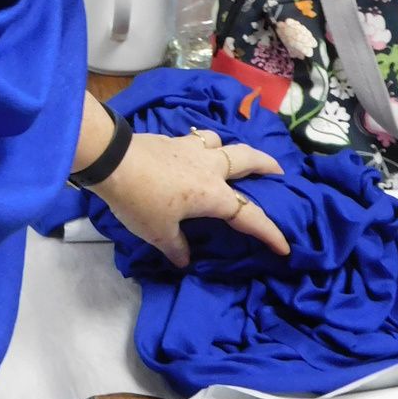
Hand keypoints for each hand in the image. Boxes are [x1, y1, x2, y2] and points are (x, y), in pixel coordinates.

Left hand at [91, 124, 290, 269]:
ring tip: (235, 156)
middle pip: (247, 159)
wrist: (112, 160)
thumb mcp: (158, 232)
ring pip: (222, 142)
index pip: (249, 215)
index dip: (269, 232)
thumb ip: (176, 246)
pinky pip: (198, 139)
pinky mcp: (172, 140)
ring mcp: (190, 149)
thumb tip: (185, 259)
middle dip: (266, 165)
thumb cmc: (140, 200)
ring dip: (234, 149)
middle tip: (279, 170)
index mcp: (213, 194)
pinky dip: (205, 143)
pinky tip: (196, 148)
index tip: (285, 246)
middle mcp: (209, 167)